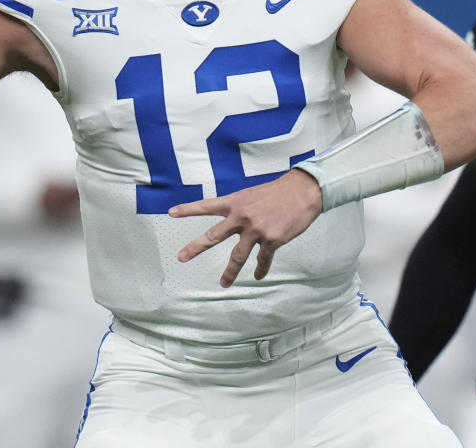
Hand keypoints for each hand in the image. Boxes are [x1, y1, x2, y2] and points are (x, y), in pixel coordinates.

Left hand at [169, 169, 322, 286]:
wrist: (304, 191)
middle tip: (181, 257)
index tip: (171, 213)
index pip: (207, 206)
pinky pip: (263, 259)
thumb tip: (236, 221)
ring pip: (237, 256)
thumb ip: (242, 207)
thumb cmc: (280, 191)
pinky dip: (261, 269)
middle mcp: (242, 216)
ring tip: (223, 283)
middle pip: (214, 235)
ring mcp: (256, 230)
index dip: (188, 209)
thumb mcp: (254, 194)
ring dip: (230, 272)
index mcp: (236, 202)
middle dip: (196, 247)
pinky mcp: (272, 239)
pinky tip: (258, 275)